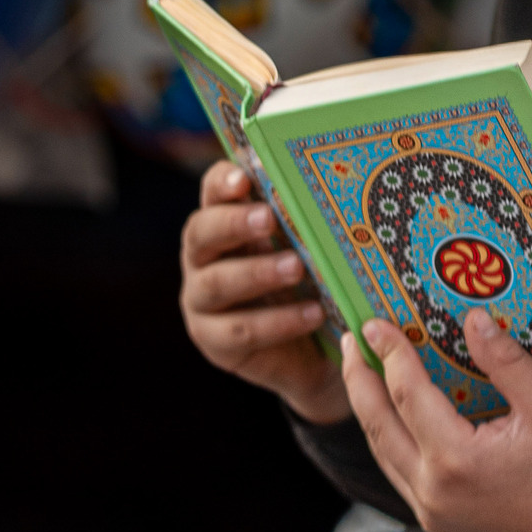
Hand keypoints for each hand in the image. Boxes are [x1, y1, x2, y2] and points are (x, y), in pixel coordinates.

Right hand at [180, 162, 348, 424]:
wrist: (312, 352)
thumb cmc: (307, 283)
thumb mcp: (306, 250)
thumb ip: (303, 224)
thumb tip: (332, 193)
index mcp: (221, 223)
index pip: (212, 192)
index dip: (223, 182)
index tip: (243, 179)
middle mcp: (201, 258)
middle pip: (201, 233)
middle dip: (234, 224)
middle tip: (268, 218)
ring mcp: (199, 301)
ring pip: (216, 283)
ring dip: (258, 273)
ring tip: (297, 268)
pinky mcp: (213, 341)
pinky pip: (241, 330)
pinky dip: (279, 321)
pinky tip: (313, 313)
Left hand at [341, 308, 531, 531]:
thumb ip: (505, 360)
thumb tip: (472, 318)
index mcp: (457, 459)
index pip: (407, 393)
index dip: (389, 353)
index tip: (373, 325)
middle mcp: (434, 491)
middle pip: (376, 424)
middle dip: (357, 379)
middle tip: (350, 342)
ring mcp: (431, 513)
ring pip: (381, 452)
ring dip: (368, 410)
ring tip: (362, 373)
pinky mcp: (436, 524)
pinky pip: (398, 475)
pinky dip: (387, 440)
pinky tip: (390, 416)